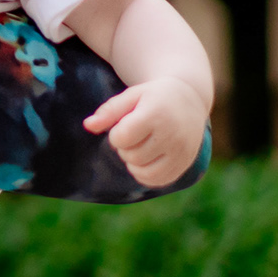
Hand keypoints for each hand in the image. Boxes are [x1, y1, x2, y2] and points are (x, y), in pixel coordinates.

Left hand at [86, 77, 209, 185]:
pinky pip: (157, 181)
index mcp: (156, 114)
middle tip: (135, 134)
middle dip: (126, 147)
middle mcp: (172, 135)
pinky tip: (147, 159)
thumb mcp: (131, 96)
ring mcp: (181, 152)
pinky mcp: (185, 164)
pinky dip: (145, 174)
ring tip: (139, 147)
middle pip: (131, 156)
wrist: (190, 99)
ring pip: (143, 172)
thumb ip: (108, 111)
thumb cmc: (153, 97)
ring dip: (133, 162)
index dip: (116, 134)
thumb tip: (87, 126)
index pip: (122, 138)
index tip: (124, 125)